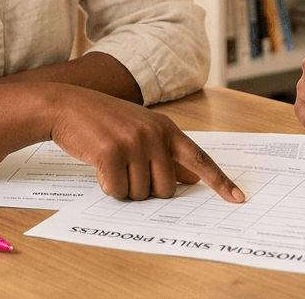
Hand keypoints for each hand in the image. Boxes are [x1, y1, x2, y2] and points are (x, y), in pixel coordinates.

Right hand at [48, 88, 244, 202]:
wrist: (66, 105)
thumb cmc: (104, 121)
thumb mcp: (141, 129)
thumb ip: (166, 152)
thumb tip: (191, 178)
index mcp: (166, 129)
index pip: (200, 159)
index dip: (219, 181)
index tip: (238, 198)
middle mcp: (154, 134)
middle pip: (165, 189)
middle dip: (146, 189)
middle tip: (127, 170)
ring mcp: (133, 143)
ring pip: (140, 193)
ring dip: (123, 187)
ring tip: (111, 162)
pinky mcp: (110, 153)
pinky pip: (116, 191)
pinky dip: (106, 186)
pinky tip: (99, 165)